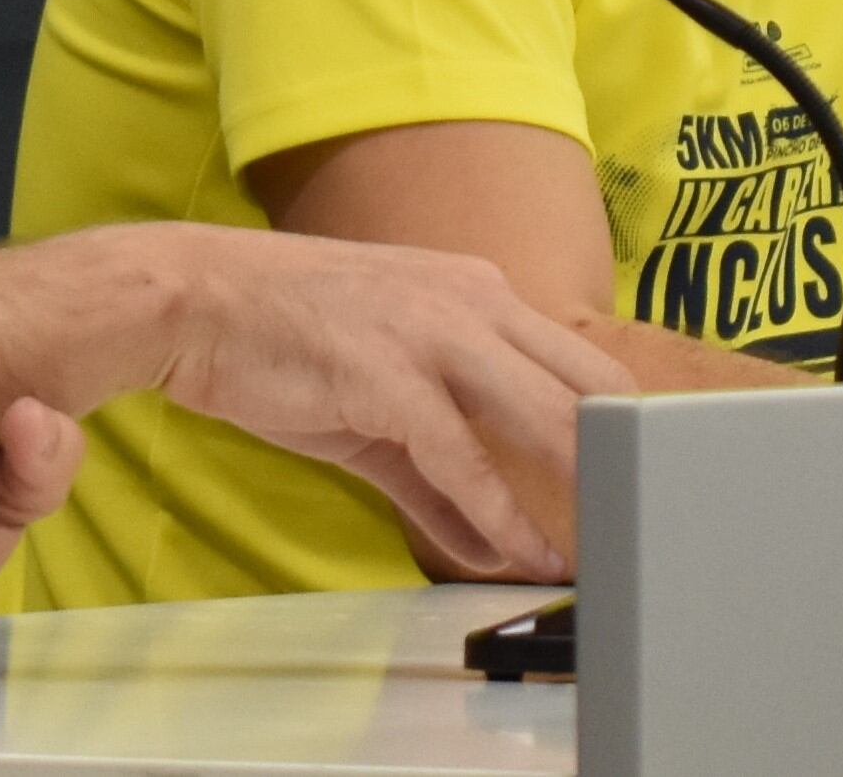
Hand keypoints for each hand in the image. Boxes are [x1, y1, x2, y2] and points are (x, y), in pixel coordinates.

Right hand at [144, 226, 628, 580]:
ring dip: (580, 486)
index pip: (577, 357)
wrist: (193, 301)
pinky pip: (461, 458)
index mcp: (475, 290)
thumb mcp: (378, 400)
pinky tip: (519, 552)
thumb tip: (483, 538)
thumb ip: (438, 473)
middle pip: (581, 382)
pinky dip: (497, 513)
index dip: (619, 420)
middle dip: (621, 454)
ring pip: (539, 414)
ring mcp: (432, 334)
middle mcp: (470, 302)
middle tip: (648, 517)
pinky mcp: (389, 378)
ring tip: (609, 542)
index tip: (645, 476)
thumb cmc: (282, 340)